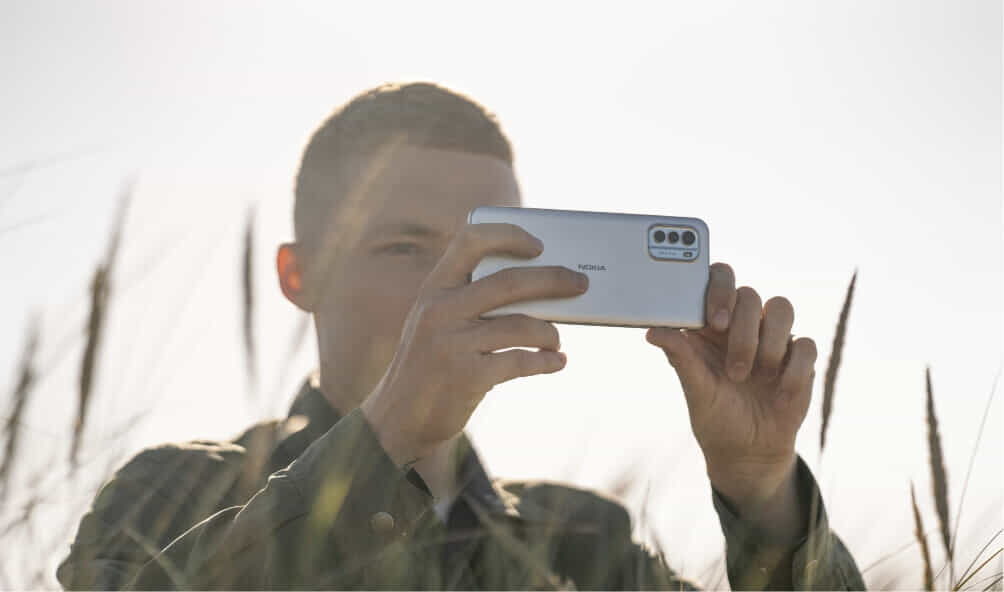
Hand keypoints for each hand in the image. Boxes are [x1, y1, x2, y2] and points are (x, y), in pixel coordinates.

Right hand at [361, 223, 588, 467]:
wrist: (398, 418)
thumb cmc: (431, 363)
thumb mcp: (437, 322)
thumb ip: (471, 301)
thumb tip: (541, 289)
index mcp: (434, 287)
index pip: (471, 240)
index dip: (509, 236)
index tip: (539, 245)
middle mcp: (439, 310)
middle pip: (509, 282)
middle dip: (554, 279)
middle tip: (581, 283)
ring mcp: (451, 343)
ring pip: (520, 325)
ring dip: (550, 332)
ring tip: (556, 340)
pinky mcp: (466, 377)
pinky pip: (520, 362)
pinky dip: (545, 362)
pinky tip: (556, 363)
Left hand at [646, 262, 815, 502]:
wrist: (747, 450)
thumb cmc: (715, 414)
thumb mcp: (695, 389)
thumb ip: (680, 356)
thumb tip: (652, 331)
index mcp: (712, 323)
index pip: (719, 279)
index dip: (720, 291)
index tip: (715, 322)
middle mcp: (743, 323)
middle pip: (750, 294)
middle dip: (743, 332)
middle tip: (735, 371)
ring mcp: (773, 337)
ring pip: (781, 307)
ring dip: (768, 344)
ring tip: (756, 377)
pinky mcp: (799, 358)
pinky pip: (806, 344)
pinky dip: (793, 370)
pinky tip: (779, 394)